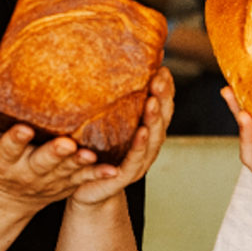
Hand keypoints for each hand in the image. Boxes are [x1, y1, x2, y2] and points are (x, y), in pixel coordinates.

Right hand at [0, 97, 103, 213]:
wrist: (7, 196)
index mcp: (4, 160)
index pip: (8, 148)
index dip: (15, 140)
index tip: (23, 129)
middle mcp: (28, 171)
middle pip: (41, 162)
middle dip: (53, 154)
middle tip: (66, 144)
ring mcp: (50, 179)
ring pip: (65, 171)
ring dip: (79, 164)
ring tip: (90, 155)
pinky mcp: (67, 183)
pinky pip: (84, 180)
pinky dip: (97, 175)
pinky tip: (112, 170)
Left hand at [71, 67, 174, 206]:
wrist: (85, 190)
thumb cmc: (95, 152)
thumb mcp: (103, 122)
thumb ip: (110, 100)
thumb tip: (102, 59)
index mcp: (146, 128)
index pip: (162, 105)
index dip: (165, 88)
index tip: (162, 68)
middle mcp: (148, 144)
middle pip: (162, 119)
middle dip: (162, 98)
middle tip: (159, 79)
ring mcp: (139, 161)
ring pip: (153, 139)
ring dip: (154, 120)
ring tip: (152, 102)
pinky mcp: (123, 176)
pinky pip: (134, 161)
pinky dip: (139, 147)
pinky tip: (141, 133)